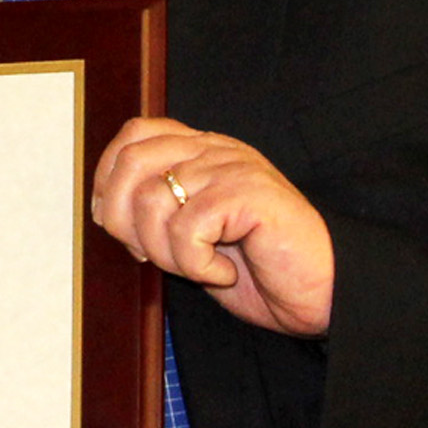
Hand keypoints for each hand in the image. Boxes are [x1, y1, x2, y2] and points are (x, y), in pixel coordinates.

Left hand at [91, 116, 333, 337]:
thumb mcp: (192, 232)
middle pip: (130, 163)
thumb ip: (157, 209)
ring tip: (201, 266)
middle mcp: (215, 150)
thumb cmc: (257, 266)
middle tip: (154, 256)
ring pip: (152, 201)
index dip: (108, 178)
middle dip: (124, 222)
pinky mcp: (250, 194)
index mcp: (201, 151)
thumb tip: (105, 209)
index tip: (118, 225)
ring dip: (166, 252)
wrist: (322, 292)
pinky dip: (196, 263)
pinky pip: (188, 227)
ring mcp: (233, 168)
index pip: (134, 135)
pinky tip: (223, 271)